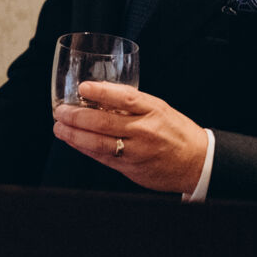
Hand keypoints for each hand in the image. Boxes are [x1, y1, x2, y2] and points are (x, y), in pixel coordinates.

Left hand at [53, 81, 208, 194]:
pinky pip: (103, 158)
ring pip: (99, 143)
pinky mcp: (132, 169)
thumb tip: (98, 91)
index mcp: (153, 110)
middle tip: (60, 110)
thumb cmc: (175, 131)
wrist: (197, 162)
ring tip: (59, 127)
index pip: (125, 98)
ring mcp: (138, 151)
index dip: (101, 92)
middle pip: (104, 122)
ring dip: (74, 135)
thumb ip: (131, 101)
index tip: (82, 87)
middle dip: (76, 116)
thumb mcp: (158, 108)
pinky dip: (84, 149)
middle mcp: (145, 131)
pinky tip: (73, 141)